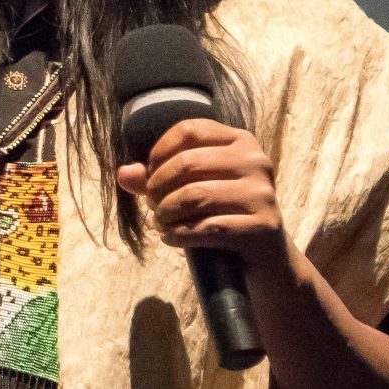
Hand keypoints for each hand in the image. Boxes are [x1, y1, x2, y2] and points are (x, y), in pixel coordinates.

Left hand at [114, 118, 293, 276]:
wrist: (265, 257)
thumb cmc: (223, 214)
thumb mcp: (193, 189)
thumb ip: (157, 178)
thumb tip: (122, 174)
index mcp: (241, 141)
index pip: (189, 130)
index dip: (159, 152)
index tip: (149, 176)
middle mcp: (256, 162)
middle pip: (188, 163)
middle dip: (158, 187)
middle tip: (152, 205)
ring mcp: (262, 194)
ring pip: (195, 196)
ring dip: (165, 213)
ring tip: (159, 223)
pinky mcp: (264, 226)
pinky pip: (208, 227)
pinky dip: (179, 234)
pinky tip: (170, 237)